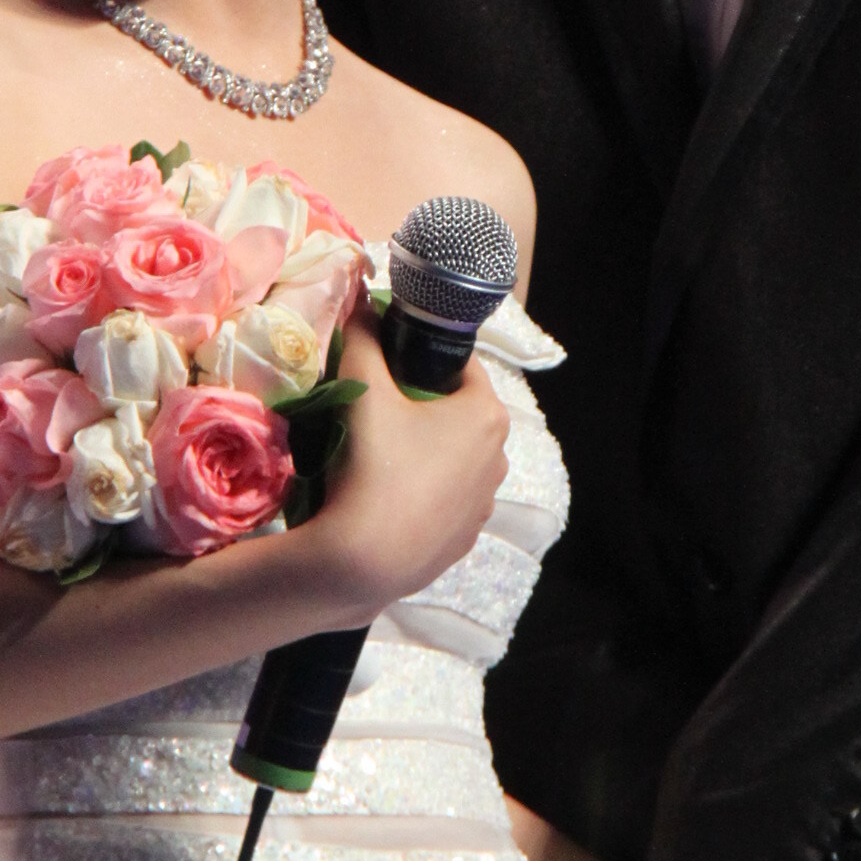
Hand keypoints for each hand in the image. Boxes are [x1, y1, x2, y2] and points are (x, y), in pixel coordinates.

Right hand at [309, 315, 509, 618]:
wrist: (365, 560)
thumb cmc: (373, 465)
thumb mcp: (363, 390)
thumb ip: (362, 338)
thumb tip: (361, 301)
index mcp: (487, 414)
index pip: (459, 365)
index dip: (420, 359)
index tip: (386, 366)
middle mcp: (500, 458)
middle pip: (456, 413)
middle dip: (420, 406)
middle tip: (374, 412)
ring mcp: (484, 504)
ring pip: (451, 459)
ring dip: (422, 452)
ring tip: (376, 460)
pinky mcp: (464, 540)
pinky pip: (443, 500)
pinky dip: (420, 493)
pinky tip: (386, 498)